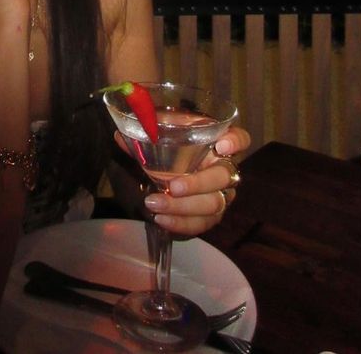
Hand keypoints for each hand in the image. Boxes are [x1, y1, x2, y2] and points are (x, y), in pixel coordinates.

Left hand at [117, 126, 250, 235]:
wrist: (166, 170)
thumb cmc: (168, 146)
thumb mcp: (157, 137)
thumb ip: (143, 136)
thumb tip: (119, 138)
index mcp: (216, 142)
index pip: (240, 138)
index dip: (236, 141)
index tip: (221, 145)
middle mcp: (224, 168)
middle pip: (224, 177)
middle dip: (199, 183)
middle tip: (173, 186)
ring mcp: (221, 194)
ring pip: (214, 204)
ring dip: (184, 207)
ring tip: (155, 204)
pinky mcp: (210, 215)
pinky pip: (202, 224)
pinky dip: (181, 223)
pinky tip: (161, 219)